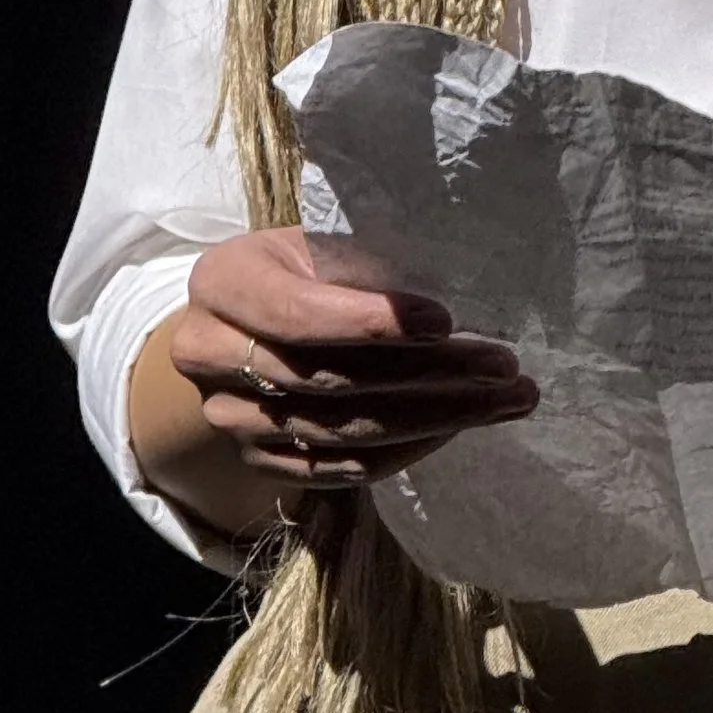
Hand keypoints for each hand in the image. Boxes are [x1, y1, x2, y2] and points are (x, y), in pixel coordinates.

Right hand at [166, 227, 537, 499]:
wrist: (245, 326)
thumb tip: (461, 276)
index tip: (446, 321)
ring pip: (339, 430)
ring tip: (503, 399)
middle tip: (503, 366)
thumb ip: (366, 261)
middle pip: (327, 379)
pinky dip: (404, 452)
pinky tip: (458, 428)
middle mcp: (209, 352)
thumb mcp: (322, 243)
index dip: (370, 322)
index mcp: (224, 280)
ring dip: (433, 418)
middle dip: (427, 375)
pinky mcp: (257, 461)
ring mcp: (229, 416)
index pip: (296, 312)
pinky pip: (337, 469)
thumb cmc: (304, 269)